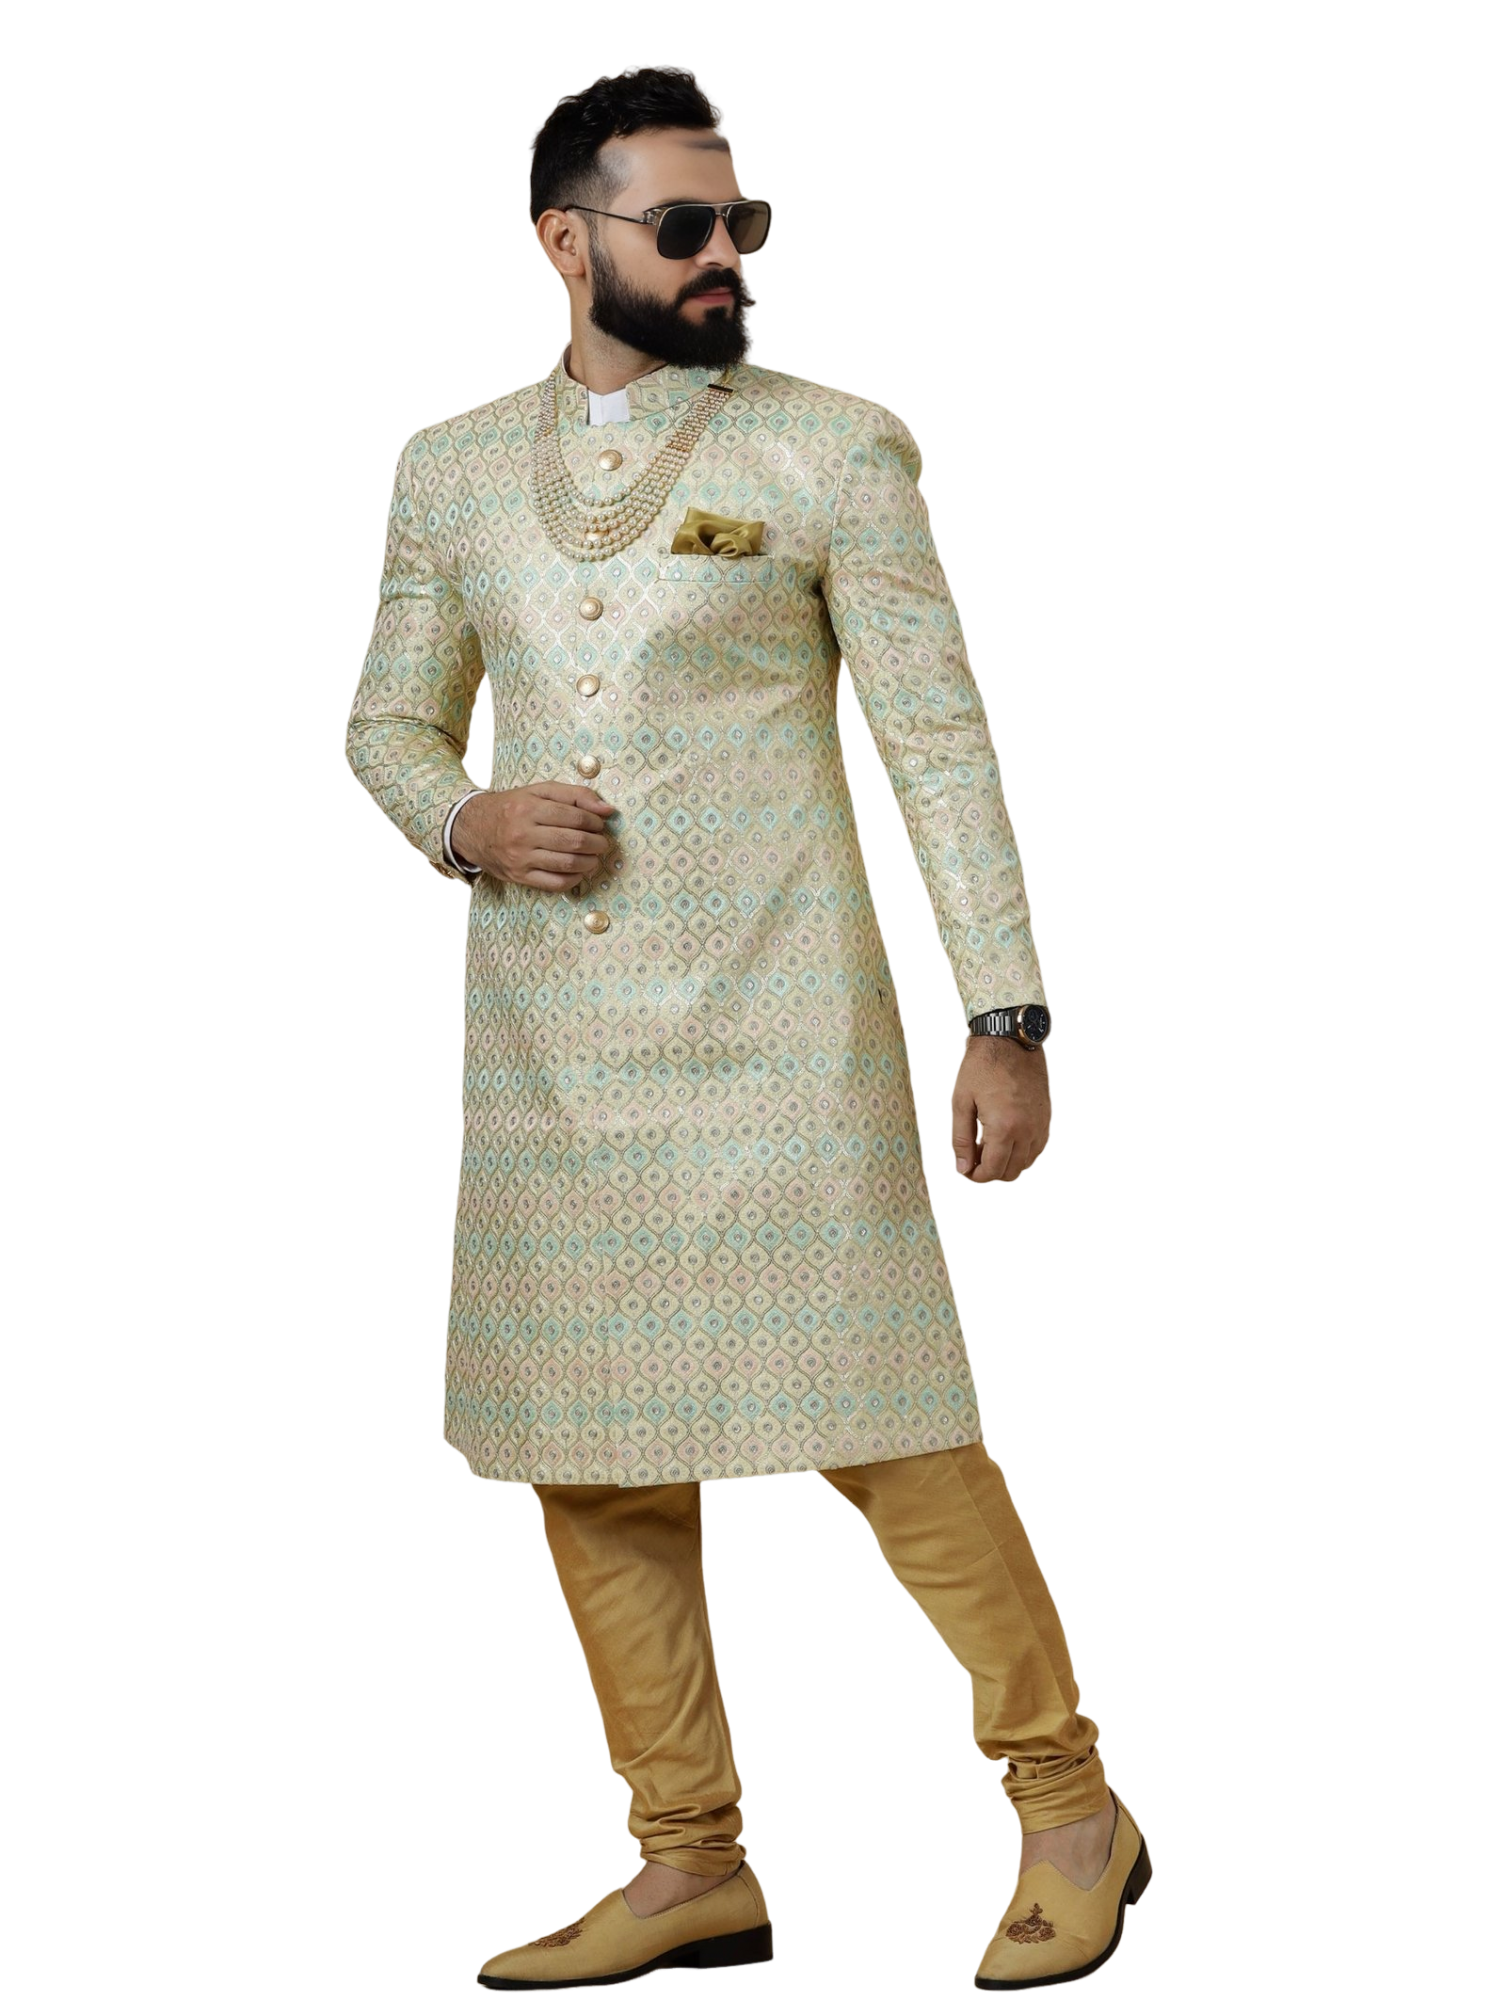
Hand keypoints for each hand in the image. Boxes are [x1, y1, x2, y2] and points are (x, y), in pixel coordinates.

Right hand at [453, 785, 616, 888]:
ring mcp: (521, 858)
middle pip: (574, 842)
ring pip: (567, 864)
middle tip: (602, 842)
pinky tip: (579, 871)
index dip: (595, 822)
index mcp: (529, 808)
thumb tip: (608, 810)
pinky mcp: (519, 876)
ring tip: (594, 857)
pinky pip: (555, 883)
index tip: (600, 824)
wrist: (473, 828)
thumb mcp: (539, 792)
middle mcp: (523, 834)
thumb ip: (575, 795)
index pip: (575, 817)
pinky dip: (574, 879)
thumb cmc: (512, 807)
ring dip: (590, 862)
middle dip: (597, 843)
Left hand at [950, 1034, 1051, 1184]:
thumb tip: (963, 1169)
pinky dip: (1022, 1152)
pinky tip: (1006, 1140)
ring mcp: (1041, 1124)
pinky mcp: (1047, 1117)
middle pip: (1011, 1172)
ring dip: (1006, 1163)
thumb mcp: (960, 1102)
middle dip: (990, 1172)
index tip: (965, 1170)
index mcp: (1003, 1128)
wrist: (1009, 1039)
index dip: (976, 1177)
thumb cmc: (981, 1067)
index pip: (993, 1171)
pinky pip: (1038, 1148)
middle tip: (973, 1158)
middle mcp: (1027, 1130)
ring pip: (1026, 1163)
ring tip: (987, 1146)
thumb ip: (961, 1140)